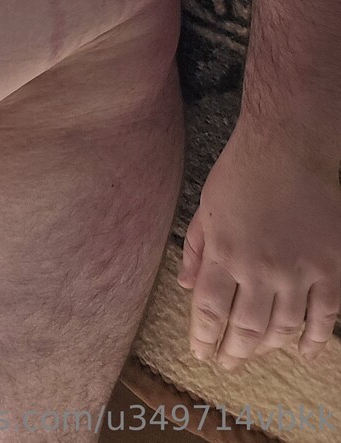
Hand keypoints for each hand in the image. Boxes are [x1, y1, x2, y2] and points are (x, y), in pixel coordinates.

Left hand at [179, 121, 340, 369]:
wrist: (291, 146)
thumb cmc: (242, 173)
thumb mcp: (205, 209)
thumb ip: (196, 251)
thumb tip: (184, 286)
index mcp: (223, 253)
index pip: (208, 310)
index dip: (203, 337)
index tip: (200, 353)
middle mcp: (260, 269)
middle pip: (245, 327)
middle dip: (233, 352)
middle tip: (225, 364)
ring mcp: (299, 271)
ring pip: (284, 328)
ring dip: (267, 348)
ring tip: (255, 355)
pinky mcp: (331, 268)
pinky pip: (326, 316)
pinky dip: (316, 340)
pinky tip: (304, 353)